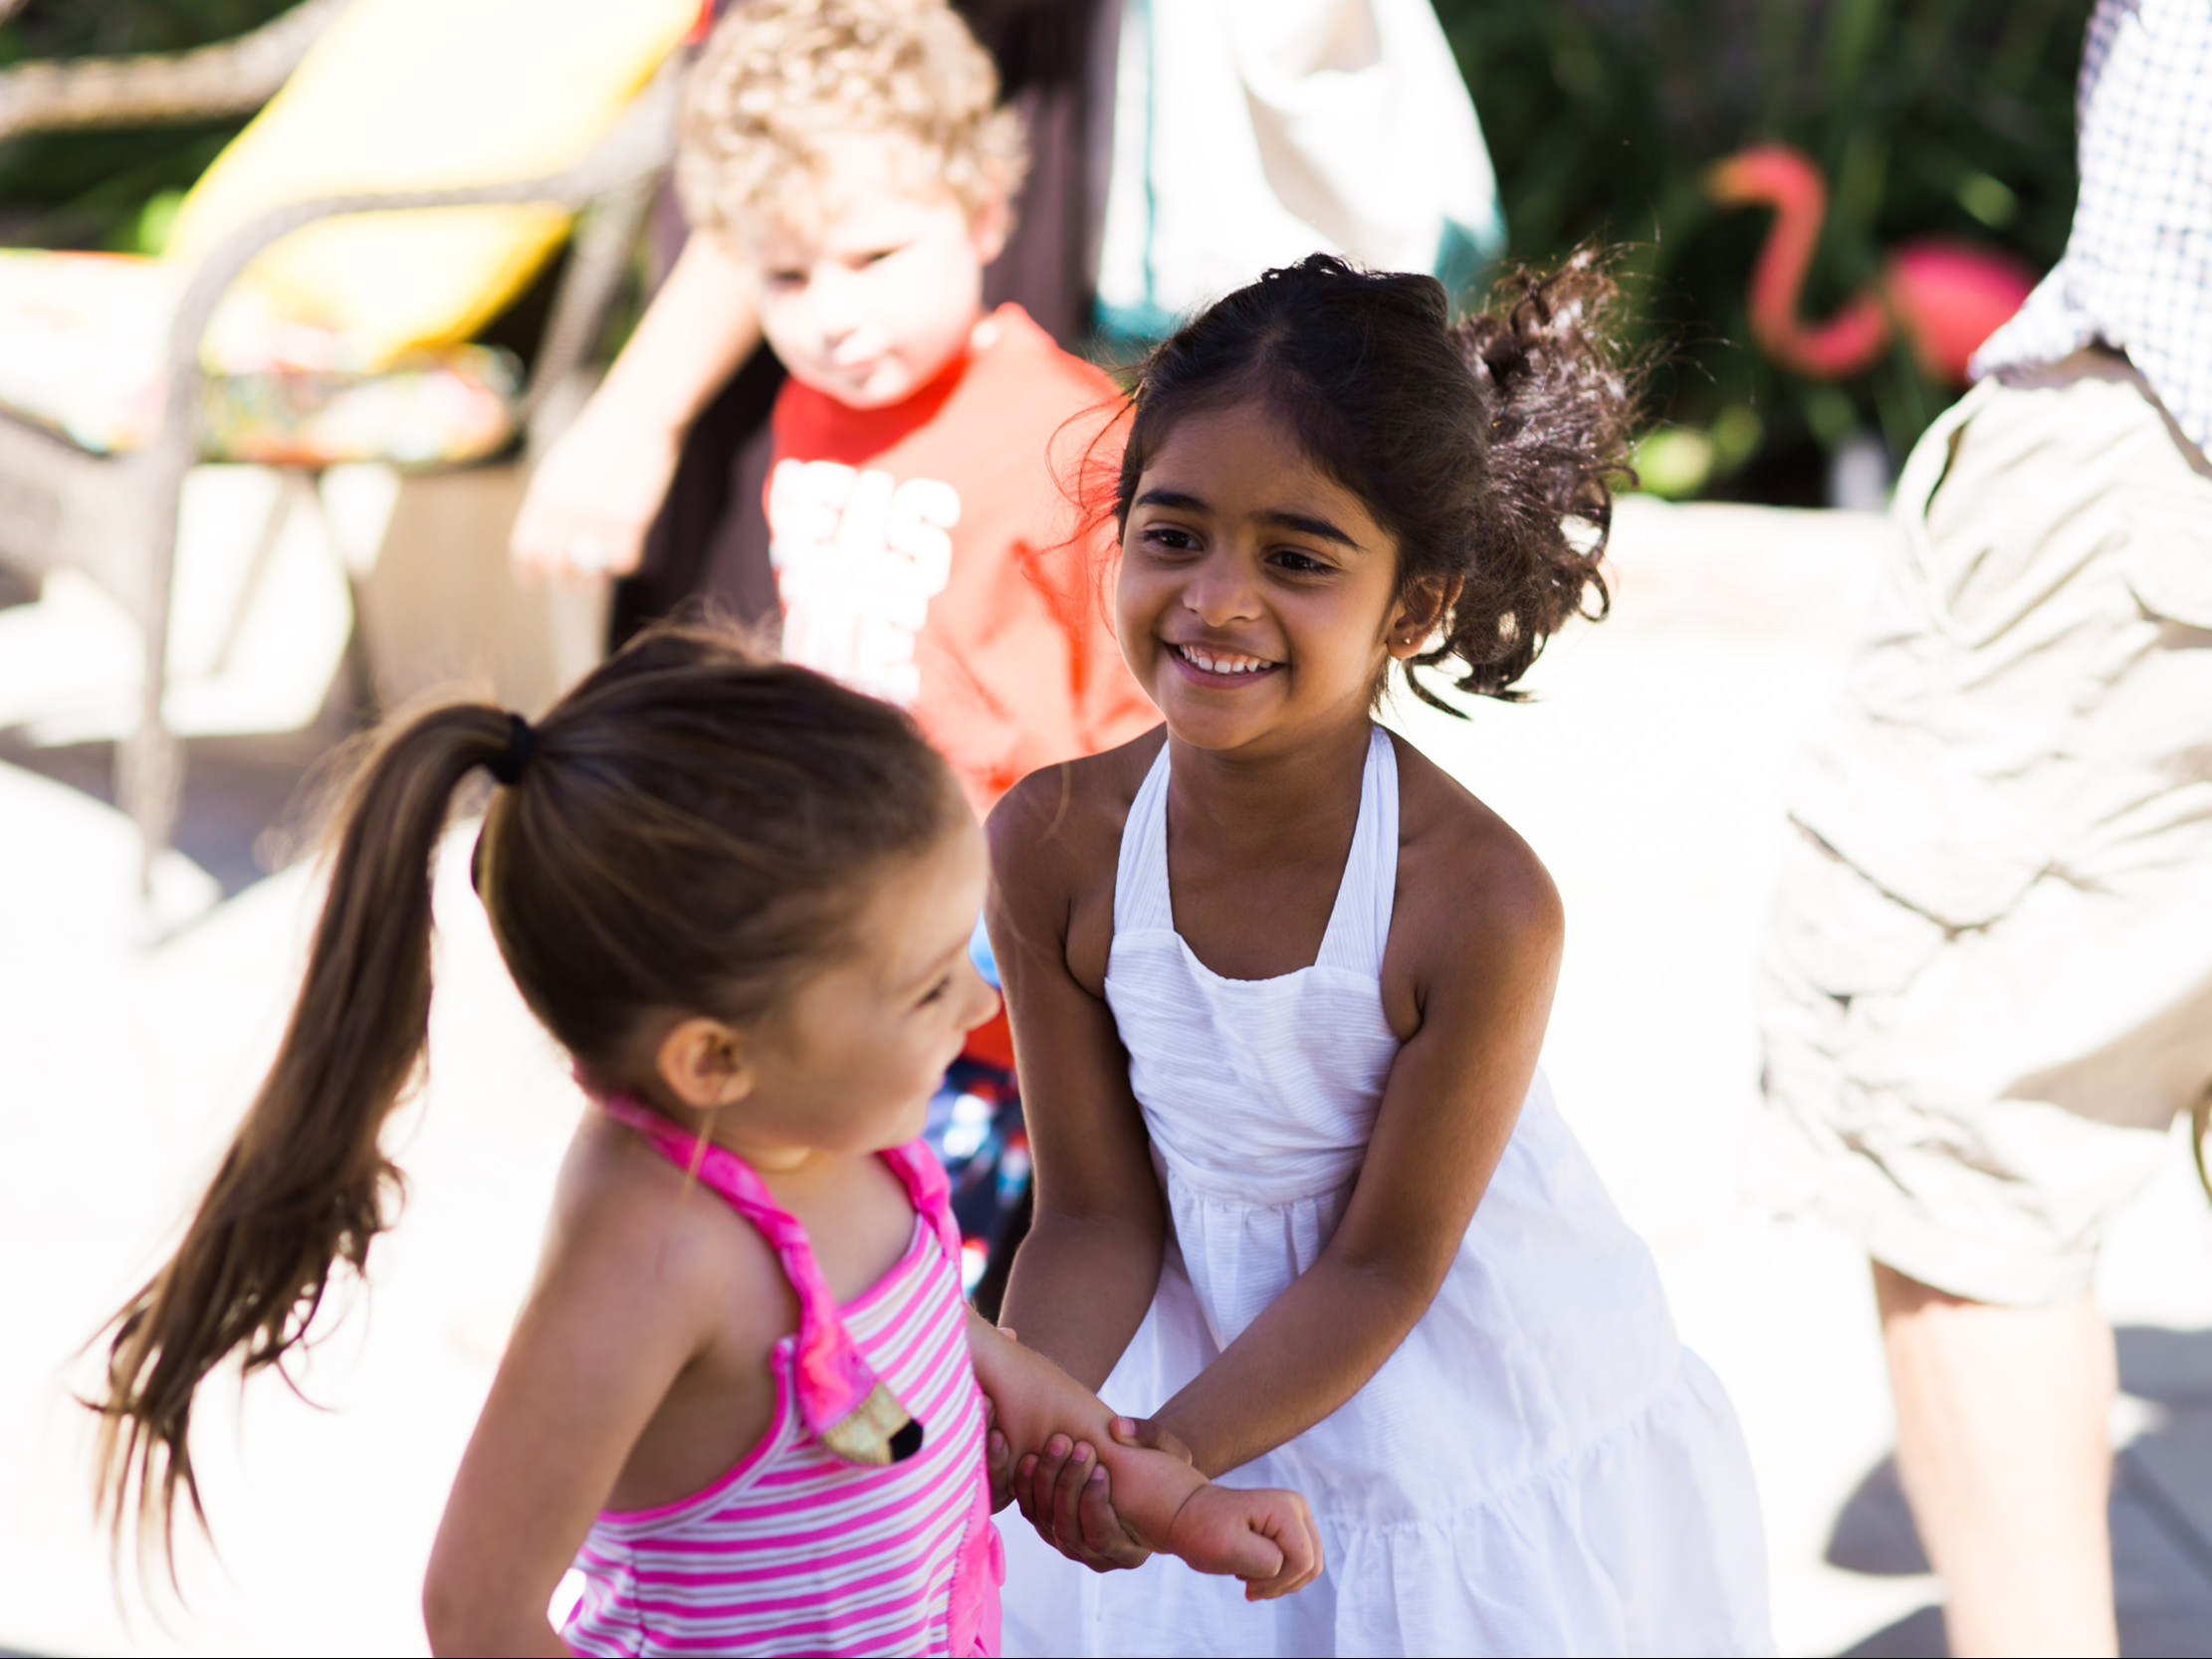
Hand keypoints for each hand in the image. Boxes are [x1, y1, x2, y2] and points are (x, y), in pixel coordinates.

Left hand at [509, 396, 682, 582]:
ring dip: (596, 580)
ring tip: (603, 577)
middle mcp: (565, 508)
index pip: (526, 547)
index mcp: (544, 494)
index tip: (531, 582)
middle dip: (565, 580)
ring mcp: (597, 515)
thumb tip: (549, 542)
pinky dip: (627, 563)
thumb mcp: (564, 466)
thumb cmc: (602, 439)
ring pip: (590, 571)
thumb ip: (554, 502)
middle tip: (577, 582)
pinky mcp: (630, 519)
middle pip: (556, 566)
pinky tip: (631, 556)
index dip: (528, 570)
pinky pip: (624, 562)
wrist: (637, 413)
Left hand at [1014, 1415, 1190, 1572]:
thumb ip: (1150, 1436)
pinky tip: (1029, 1455)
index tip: (1102, 1466)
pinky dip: (1026, 1486)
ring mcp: (1070, 1546)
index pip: (1101, 1537)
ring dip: (1045, 1482)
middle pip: (1068, 1531)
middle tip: (1077, 1447)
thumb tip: (1117, 1427)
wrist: (1142, 1476)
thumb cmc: (1163, 1468)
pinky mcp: (1049, 1528)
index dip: (1096, 1503)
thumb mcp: (1171, 1451)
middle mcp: (1096, 1558)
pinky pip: (1031, 1513)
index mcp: (1129, 1553)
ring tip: (1056, 1445)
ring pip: (1046, 1522)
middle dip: (1069, 1486)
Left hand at [1162, 1483, 1323, 1600]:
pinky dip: (1278, 1577)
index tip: (1243, 1583)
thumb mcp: (1227, 1548)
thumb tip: (1285, 1563)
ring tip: (1245, 1574)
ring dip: (1277, 1581)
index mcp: (1286, 1508)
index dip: (1277, 1581)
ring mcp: (1297, 1516)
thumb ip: (1265, 1560)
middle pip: (1311, 1566)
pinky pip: (1300, 1566)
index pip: (1303, 1562)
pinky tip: (1251, 1572)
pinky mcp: (1292, 1529)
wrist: (1189, 1516)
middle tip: (1245, 1583)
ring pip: (1308, 1569)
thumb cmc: (1203, 1531)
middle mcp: (1297, 1507)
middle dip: (1279, 1583)